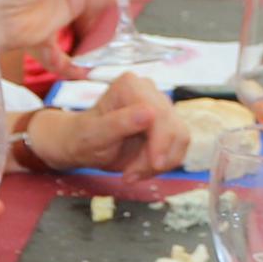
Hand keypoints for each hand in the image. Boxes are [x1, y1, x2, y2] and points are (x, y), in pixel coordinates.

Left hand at [25, 72, 185, 178]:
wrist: (82, 146)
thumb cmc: (83, 137)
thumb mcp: (95, 135)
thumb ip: (120, 123)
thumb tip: (149, 113)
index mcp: (130, 86)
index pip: (159, 114)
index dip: (161, 142)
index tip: (154, 165)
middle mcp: (149, 91)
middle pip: (173, 128)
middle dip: (155, 159)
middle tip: (131, 175)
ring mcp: (160, 107)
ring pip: (179, 139)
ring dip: (158, 164)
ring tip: (132, 173)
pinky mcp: (166, 124)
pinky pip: (176, 148)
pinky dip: (161, 164)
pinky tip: (139, 169)